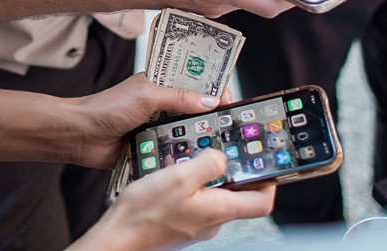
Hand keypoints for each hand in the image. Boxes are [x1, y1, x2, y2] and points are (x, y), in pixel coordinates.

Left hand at [59, 80, 230, 167]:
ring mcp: (157, 127)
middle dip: (210, 116)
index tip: (229, 100)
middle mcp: (163, 104)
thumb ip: (178, 97)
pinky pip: (170, 152)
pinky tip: (191, 162)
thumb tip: (209, 101)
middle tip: (227, 125)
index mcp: (163, 83)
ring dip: (194, 138)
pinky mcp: (151, 148)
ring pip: (184, 132)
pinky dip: (179, 156)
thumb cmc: (109, 107)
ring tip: (213, 146)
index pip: (197, 81)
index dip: (214, 88)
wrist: (81, 136)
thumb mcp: (148, 95)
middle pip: (194, 109)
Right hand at [86, 150, 271, 249]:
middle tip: (226, 146)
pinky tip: (175, 170)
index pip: (262, 203)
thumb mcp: (180, 177)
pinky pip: (196, 200)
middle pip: (238, 194)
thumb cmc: (144, 214)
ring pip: (214, 194)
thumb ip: (208, 164)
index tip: (269, 161)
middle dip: (234, 169)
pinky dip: (191, 183)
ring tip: (194, 155)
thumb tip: (224, 158)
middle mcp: (211, 222)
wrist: (116, 239)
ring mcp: (196, 225)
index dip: (271, 182)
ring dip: (208, 174)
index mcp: (218, 211)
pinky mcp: (181, 224)